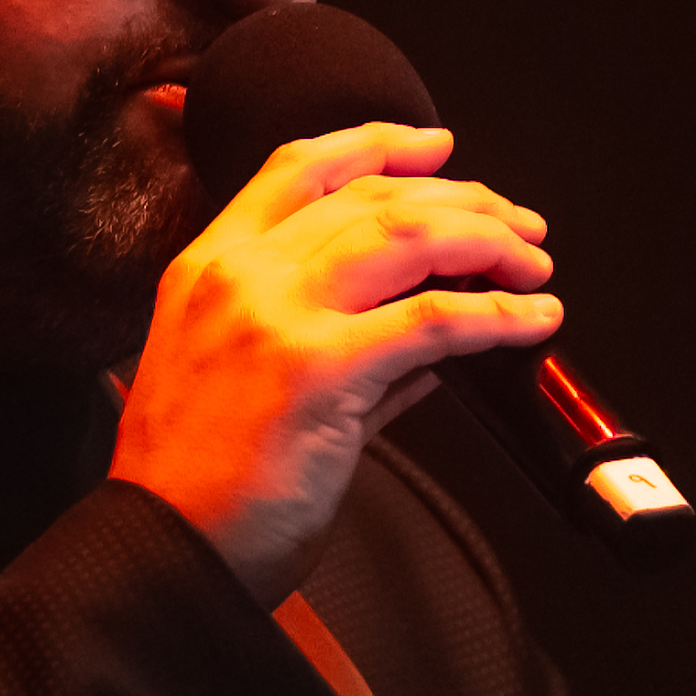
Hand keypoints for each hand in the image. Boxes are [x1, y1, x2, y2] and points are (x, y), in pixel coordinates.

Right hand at [112, 122, 558, 598]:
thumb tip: (426, 339)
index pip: (299, 167)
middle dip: (463, 202)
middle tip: (517, 225)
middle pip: (371, 197)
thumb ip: (333, 344)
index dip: (377, 144)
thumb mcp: (239, 382)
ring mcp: (277, 315)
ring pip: (408, 237)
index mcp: (209, 266)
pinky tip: (532, 321)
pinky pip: (433, 320)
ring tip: (533, 264)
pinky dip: (498, 315)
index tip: (437, 147)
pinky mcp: (319, 369)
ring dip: (488, 242)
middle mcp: (240, 274)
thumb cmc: (197, 486)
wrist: (162, 550)